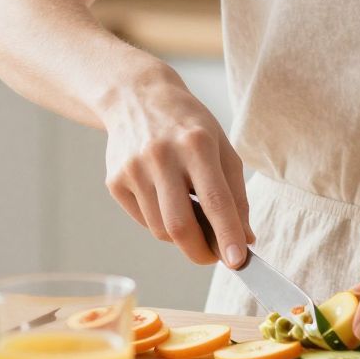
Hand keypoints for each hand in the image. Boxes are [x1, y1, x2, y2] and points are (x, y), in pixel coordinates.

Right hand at [100, 68, 252, 268]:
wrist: (136, 97)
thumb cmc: (189, 126)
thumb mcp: (222, 148)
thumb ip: (236, 196)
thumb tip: (245, 240)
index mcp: (196, 144)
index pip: (215, 200)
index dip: (227, 235)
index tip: (238, 261)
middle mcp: (161, 156)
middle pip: (180, 225)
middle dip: (200, 252)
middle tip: (214, 257)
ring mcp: (133, 169)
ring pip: (160, 229)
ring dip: (181, 235)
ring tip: (190, 210)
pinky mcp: (114, 181)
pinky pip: (143, 221)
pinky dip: (160, 221)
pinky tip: (165, 197)